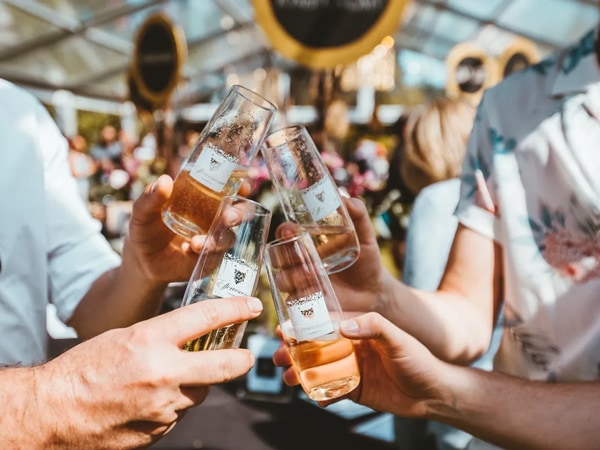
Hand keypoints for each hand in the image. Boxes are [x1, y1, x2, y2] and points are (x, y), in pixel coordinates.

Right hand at [33, 296, 262, 448]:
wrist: (53, 413)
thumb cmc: (84, 368)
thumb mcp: (124, 337)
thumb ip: (162, 338)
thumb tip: (194, 340)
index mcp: (151, 340)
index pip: (207, 318)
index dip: (236, 309)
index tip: (252, 306)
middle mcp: (164, 373)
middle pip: (224, 365)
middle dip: (241, 359)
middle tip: (246, 355)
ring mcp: (164, 407)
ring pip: (199, 393)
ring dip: (194, 384)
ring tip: (165, 379)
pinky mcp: (159, 431)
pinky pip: (179, 414)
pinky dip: (173, 405)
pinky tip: (148, 400)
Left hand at [124, 175, 253, 284]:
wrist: (143, 260)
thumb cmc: (146, 228)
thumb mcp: (143, 212)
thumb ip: (150, 197)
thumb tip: (164, 181)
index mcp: (204, 197)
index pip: (229, 188)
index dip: (241, 186)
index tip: (242, 186)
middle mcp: (215, 216)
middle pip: (240, 212)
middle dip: (240, 214)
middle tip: (230, 218)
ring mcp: (215, 238)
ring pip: (229, 237)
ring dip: (218, 239)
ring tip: (197, 243)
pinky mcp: (210, 258)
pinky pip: (216, 255)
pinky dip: (205, 252)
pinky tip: (188, 249)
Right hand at [272, 312, 446, 416]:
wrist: (434, 394)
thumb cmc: (419, 360)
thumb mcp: (397, 338)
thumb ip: (372, 326)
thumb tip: (342, 325)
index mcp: (359, 329)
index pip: (325, 324)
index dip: (303, 326)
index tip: (283, 328)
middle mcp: (352, 348)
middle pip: (316, 348)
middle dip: (294, 352)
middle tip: (277, 357)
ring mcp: (352, 369)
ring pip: (319, 370)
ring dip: (301, 374)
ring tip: (288, 379)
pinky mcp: (355, 390)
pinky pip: (332, 392)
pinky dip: (320, 396)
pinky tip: (314, 399)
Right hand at [275, 197, 393, 313]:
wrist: (374, 292)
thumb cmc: (366, 260)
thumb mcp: (365, 235)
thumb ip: (358, 214)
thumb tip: (345, 197)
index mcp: (307, 242)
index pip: (286, 233)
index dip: (284, 231)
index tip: (291, 229)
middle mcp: (299, 261)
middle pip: (278, 256)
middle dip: (284, 255)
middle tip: (301, 254)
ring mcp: (300, 283)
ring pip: (282, 279)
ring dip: (292, 277)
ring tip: (312, 276)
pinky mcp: (305, 303)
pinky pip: (291, 302)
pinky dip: (297, 299)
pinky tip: (313, 294)